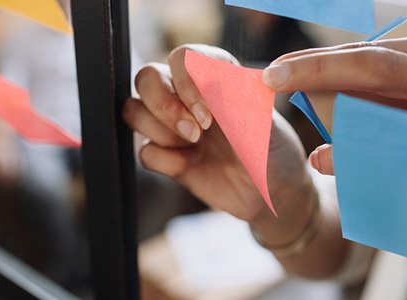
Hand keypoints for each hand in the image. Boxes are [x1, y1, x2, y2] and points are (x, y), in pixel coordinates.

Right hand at [124, 45, 314, 223]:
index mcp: (214, 75)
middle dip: (164, 105)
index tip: (210, 115)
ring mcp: (173, 124)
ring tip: (195, 145)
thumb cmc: (272, 151)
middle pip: (146, 78)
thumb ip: (233, 98)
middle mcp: (188, 94)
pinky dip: (164, 160)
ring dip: (161, 131)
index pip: (182, 58)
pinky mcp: (165, 155)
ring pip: (134, 110)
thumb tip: (208, 78)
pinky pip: (143, 150)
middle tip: (195, 133)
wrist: (271, 193)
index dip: (187, 82)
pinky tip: (189, 165)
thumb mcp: (261, 123)